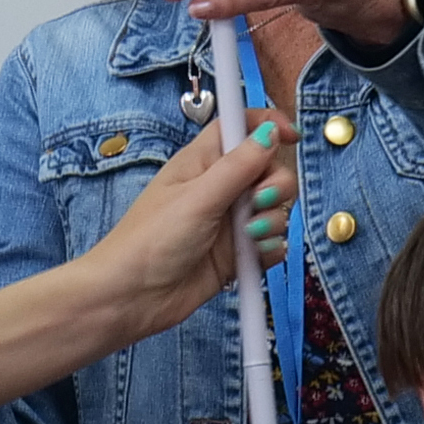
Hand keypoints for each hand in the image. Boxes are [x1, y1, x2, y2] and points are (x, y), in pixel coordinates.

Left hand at [81, 108, 292, 340]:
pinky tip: (253, 257)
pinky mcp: (237, 253)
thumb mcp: (197, 198)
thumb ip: (238, 166)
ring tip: (249, 236)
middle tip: (256, 203)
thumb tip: (270, 131)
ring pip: (275, 208)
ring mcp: (230, 221)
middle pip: (269, 170)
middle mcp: (220, 188)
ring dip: (273, 221)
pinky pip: (272, 243)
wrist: (132, 298)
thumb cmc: (150, 241)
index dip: (267, 124)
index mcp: (203, 162)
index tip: (291, 134)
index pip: (240, 126)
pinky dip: (270, 249)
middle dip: (276, 185)